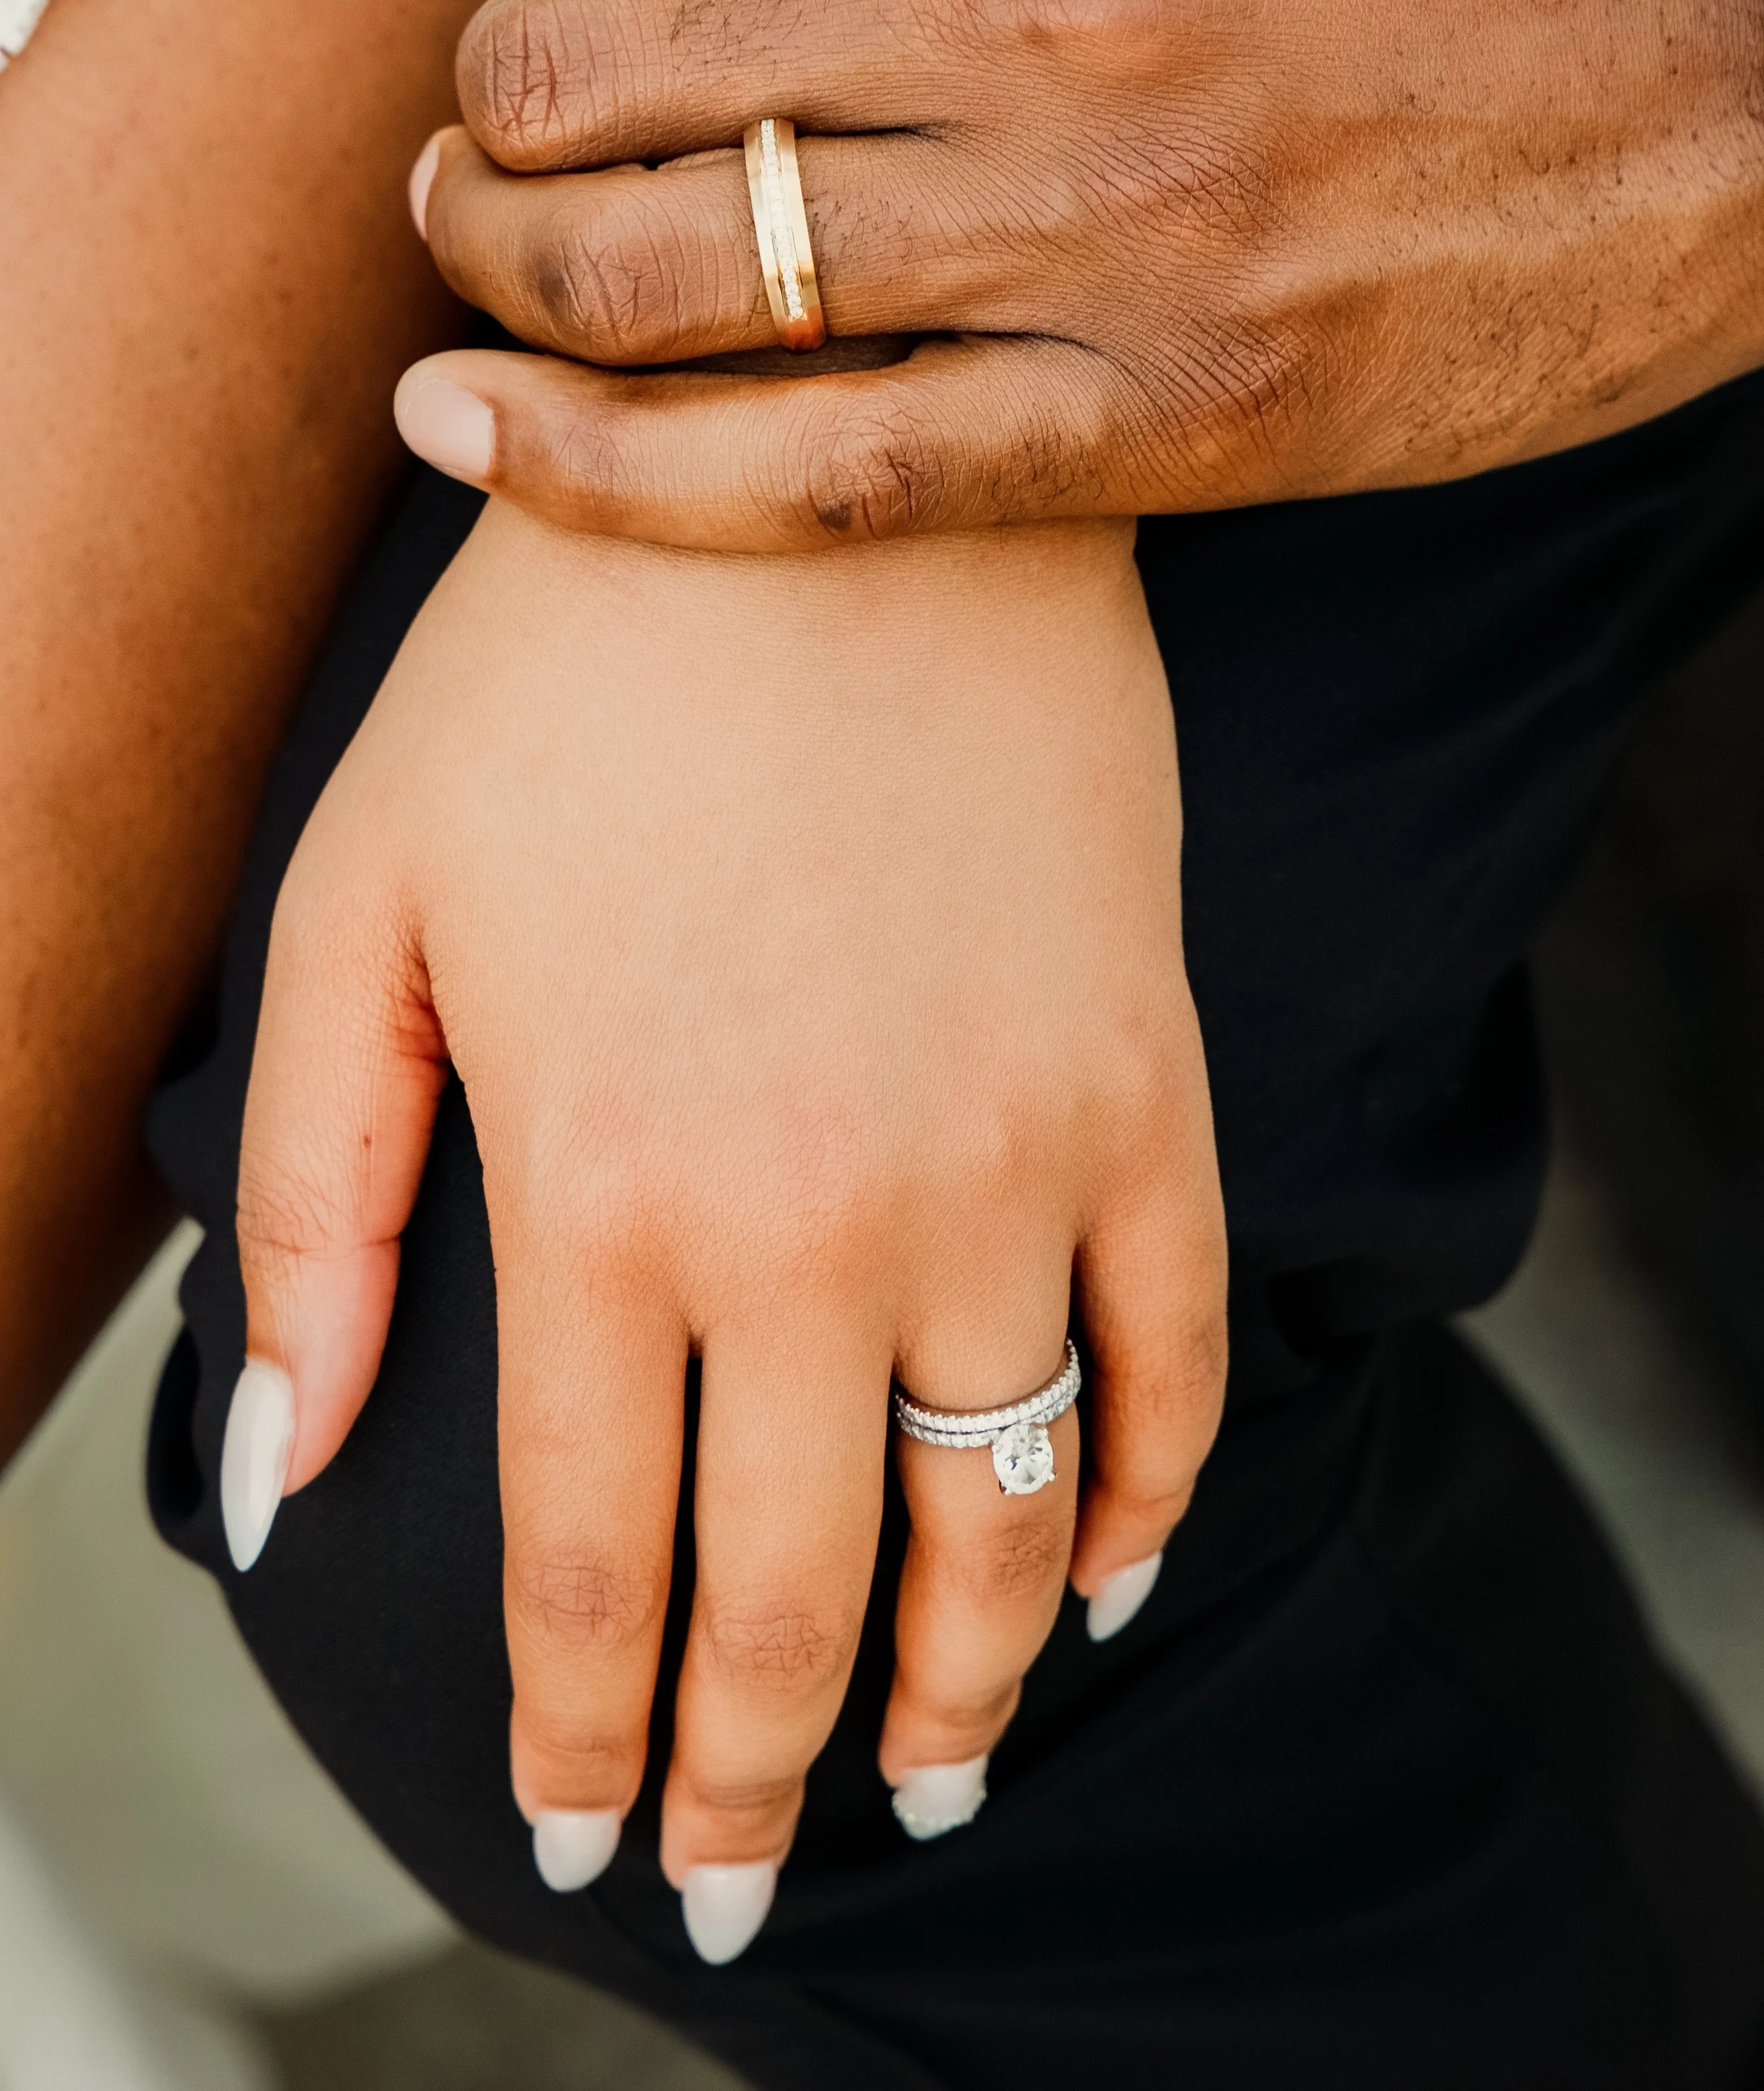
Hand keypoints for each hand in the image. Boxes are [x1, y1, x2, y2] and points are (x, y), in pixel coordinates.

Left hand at [220, 506, 1225, 1955]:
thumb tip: (291, 1466)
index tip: (589, 1836)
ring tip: (923, 1776)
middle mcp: (818, 1218)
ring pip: (1002, 1522)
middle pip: (802, 1600)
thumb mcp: (358, 908)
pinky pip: (1174, 1353)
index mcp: (601, 1189)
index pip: (591, 1568)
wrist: (825, 465)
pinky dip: (1140, 1494)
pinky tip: (1093, 1569)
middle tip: (750, 1880)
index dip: (588, 1737)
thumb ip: (310, 1204)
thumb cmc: (563, 678)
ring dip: (960, 1690)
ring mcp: (1013, 1154)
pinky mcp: (1145, 1077)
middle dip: (762, 1777)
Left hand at [396, 0, 1763, 548]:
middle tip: (496, 117)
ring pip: (666, 276)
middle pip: (591, 67)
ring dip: (500, 267)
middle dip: (489, 95)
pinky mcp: (1153, 420)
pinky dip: (608, 478)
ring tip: (474, 250)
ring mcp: (1090, 233)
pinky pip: (816, 477)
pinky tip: (473, 440)